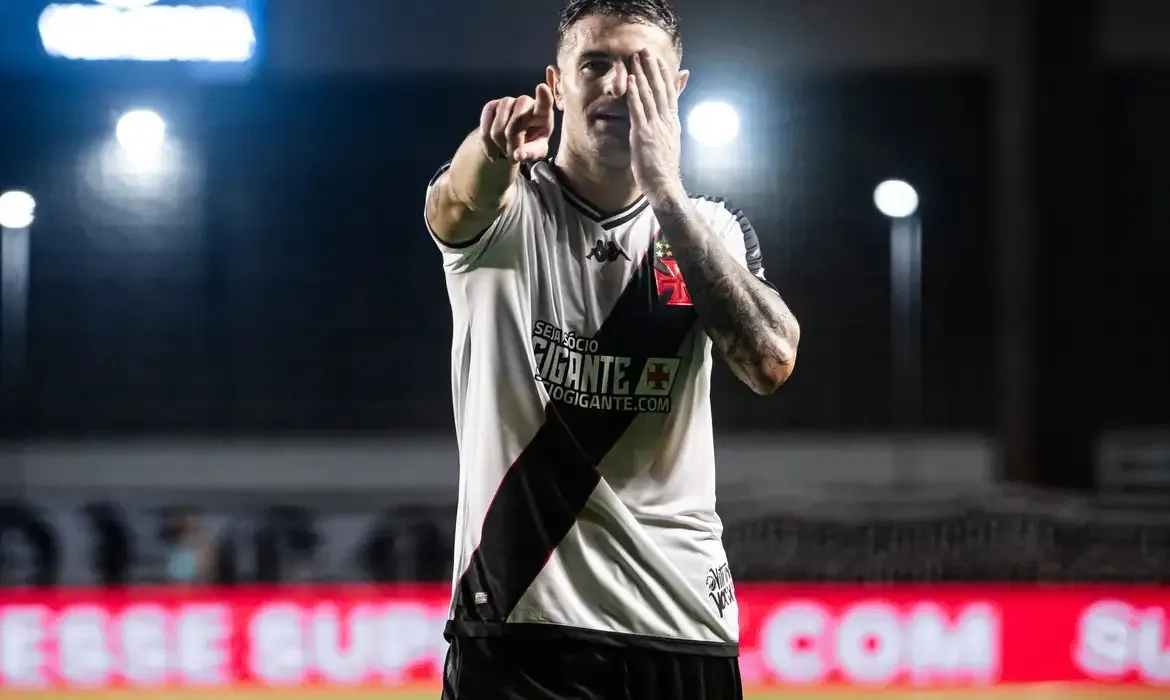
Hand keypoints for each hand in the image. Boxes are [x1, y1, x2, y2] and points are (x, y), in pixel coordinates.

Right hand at [480, 84, 555, 162]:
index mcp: (542, 114)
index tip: (542, 88)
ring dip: (501, 145)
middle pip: (517, 121)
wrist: (510, 142)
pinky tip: (493, 151)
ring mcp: (507, 102)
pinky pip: (485, 128)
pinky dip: (488, 144)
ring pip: (499, 127)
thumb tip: (518, 155)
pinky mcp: (491, 106)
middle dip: (514, 143)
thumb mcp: (536, 152)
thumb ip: (531, 153)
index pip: (544, 103)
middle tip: (514, 157)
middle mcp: (525, 102)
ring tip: (505, 152)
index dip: (543, 96)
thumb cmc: (529, 145)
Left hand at [626, 51, 684, 198]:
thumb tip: (670, 119)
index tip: (659, 61)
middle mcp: (666, 121)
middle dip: (652, 68)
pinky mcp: (643, 134)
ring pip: (649, 94)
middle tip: (645, 51)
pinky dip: (634, 93)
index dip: (664, 75)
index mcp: (672, 123)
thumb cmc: (664, 169)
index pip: (670, 93)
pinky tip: (630, 80)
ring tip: (636, 58)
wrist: (664, 185)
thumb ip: (668, 128)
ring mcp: (655, 126)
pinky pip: (637, 109)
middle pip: (660, 88)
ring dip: (642, 74)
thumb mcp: (670, 143)